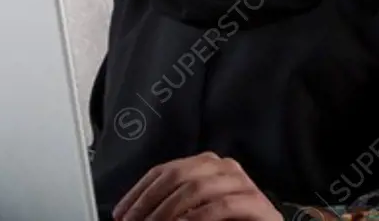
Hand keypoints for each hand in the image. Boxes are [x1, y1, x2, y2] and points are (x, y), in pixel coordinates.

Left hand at [112, 151, 282, 220]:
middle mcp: (224, 167)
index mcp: (205, 164)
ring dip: (169, 212)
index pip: (164, 171)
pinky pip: (222, 206)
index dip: (138, 193)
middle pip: (178, 175)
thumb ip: (170, 207)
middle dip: (150, 203)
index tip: (120, 215)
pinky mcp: (258, 204)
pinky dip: (197, 218)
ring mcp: (243, 183)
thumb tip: (132, 214)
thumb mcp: (192, 212)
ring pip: (198, 187)